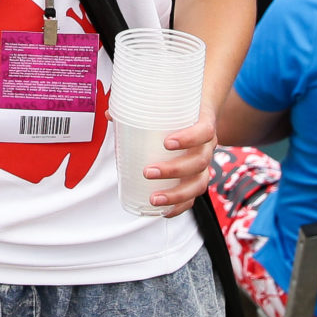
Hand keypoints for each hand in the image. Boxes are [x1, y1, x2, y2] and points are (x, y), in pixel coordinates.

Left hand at [141, 102, 219, 218]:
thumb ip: (138, 108)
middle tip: (148, 172)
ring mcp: (204, 165)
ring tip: (153, 198)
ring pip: (199, 184)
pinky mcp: (197, 178)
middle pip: (200, 162)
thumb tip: (109, 115)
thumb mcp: (167, 105)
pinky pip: (194, 196)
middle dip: (174, 170)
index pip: (205, 131)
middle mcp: (207, 147)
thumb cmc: (181, 111)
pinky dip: (180, 206)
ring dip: (176, 194)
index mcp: (203, 125)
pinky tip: (165, 212)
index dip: (189, 138)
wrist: (200, 114)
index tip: (167, 143)